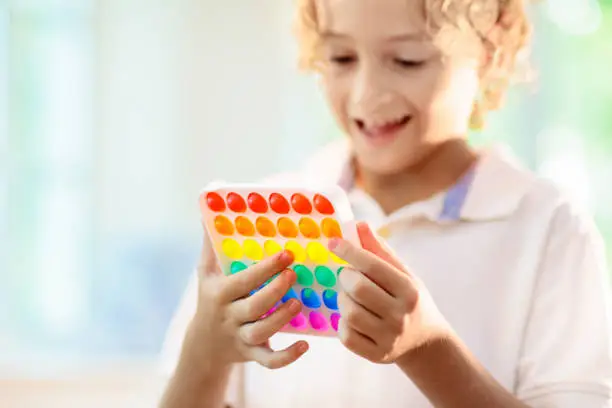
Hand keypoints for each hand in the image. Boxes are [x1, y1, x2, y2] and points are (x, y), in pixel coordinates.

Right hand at [185, 231, 308, 373]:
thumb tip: (207, 213)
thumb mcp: (205, 273)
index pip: (243, 280)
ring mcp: (240, 338)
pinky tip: (305, 345)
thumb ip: (211, 245)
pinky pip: (269, 361)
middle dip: (275, 290)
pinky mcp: (251, 355)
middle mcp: (229, 317)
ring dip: (281, 319)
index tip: (286, 254)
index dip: (265, 268)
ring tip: (298, 302)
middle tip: (294, 273)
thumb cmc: (210, 299)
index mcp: (220, 294)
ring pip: (262, 333)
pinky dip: (287, 357)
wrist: (203, 345)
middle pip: (253, 306)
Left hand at [329, 222, 451, 363]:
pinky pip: (346, 336)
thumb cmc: (409, 300)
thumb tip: (359, 225)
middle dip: (345, 277)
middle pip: (358, 288)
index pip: (373, 265)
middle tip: (347, 275)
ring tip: (350, 296)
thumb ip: (380, 251)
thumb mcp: (403, 273)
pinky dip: (343, 324)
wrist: (425, 342)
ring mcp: (389, 338)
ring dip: (342, 300)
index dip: (349, 251)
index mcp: (409, 290)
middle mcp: (401, 315)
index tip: (333, 242)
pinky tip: (352, 318)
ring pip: (349, 312)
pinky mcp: (377, 355)